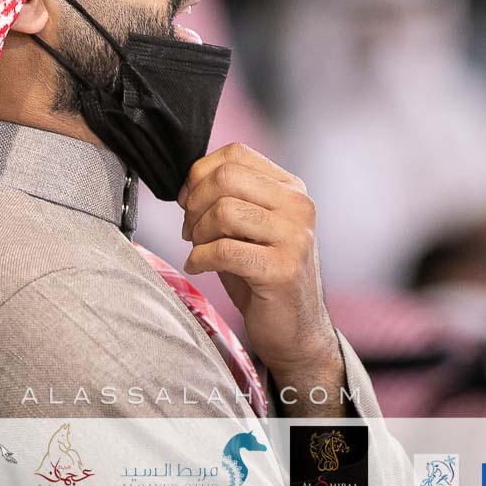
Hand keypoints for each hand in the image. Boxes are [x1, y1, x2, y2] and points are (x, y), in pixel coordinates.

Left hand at [178, 142, 339, 382]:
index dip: (200, 173)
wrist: (296, 331)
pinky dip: (200, 258)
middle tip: (190, 230)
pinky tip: (199, 267)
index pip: (236, 154)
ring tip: (198, 249)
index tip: (187, 200)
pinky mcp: (283, 269)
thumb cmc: (263, 276)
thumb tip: (188, 182)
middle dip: (195, 203)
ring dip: (198, 233)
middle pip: (226, 177)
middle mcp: (298, 206)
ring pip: (224, 211)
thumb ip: (228, 197)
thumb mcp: (249, 227)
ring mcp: (294, 237)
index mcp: (291, 189)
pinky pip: (224, 250)